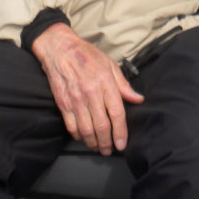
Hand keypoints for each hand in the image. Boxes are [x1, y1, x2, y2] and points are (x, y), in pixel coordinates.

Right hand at [30, 23, 144, 153]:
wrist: (60, 49)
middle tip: (109, 150)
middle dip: (107, 142)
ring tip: (98, 147)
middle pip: (102, 126)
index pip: (117, 113)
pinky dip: (78, 136)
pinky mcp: (63, 103)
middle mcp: (91, 93)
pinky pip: (71, 126)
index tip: (122, 144)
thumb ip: (123, 84)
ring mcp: (76, 99)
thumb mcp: (109, 64)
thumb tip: (138, 99)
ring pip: (86, 130)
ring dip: (93, 143)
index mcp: (105, 82)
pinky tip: (83, 138)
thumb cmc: (87, 55)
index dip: (121, 132)